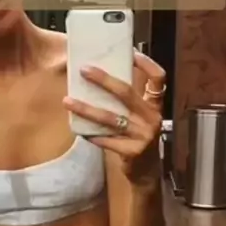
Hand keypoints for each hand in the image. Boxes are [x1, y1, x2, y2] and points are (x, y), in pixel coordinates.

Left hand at [63, 50, 165, 183]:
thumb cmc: (138, 140)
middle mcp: (152, 118)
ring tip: (68, 101)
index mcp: (154, 106)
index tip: (130, 52)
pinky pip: (107, 140)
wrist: (147, 173)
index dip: (146, 63)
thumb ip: (127, 103)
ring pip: (111, 117)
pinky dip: (92, 135)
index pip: (158, 78)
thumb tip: (98, 80)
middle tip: (84, 70)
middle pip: (127, 93)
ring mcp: (144, 135)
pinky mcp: (133, 151)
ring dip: (87, 108)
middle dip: (104, 80)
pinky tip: (79, 131)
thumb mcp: (139, 119)